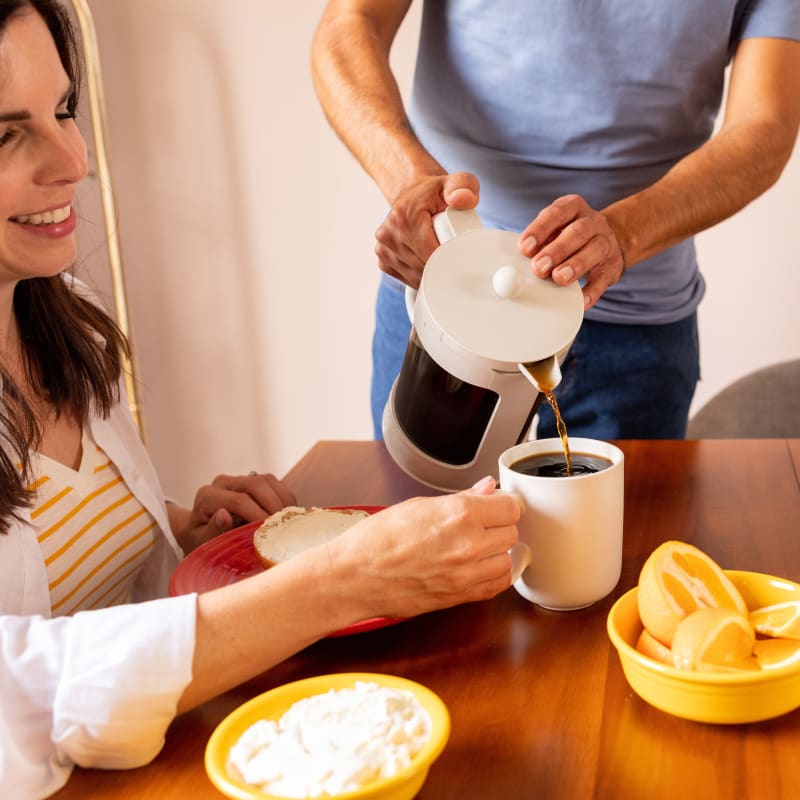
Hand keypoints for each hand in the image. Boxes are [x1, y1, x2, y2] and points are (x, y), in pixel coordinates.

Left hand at [178, 472, 295, 550]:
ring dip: (282, 500)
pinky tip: (287, 515)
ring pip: (267, 480)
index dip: (257, 515)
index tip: (270, 533)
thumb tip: (224, 515)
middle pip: (255, 484)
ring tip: (287, 522)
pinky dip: (285, 498)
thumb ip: (212, 530)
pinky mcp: (253, 480)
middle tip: (283, 526)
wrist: (202, 531)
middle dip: (273, 505)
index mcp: (207, 496)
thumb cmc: (202, 540)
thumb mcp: (202, 541)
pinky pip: (274, 483)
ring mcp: (239, 479)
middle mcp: (223, 482)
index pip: (238, 500)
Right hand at [320, 476, 520, 619]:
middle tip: (480, 523)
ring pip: (508, 560)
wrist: (354, 576)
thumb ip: (461, 498)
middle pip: (512, 532)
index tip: (497, 504)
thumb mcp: (419, 506)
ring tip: (476, 546)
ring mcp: (467, 575)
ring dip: (497, 552)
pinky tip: (478, 566)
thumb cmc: (376, 540)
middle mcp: (469, 545)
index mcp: (460, 514)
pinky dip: (493, 575)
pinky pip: (496, 586)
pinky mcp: (461, 597)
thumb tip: (486, 489)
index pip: (510, 507)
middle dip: (498, 526)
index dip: (503, 503)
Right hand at [374, 172, 479, 287]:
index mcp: (404, 217)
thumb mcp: (454, 182)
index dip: (450, 260)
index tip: (464, 258)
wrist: (411, 194)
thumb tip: (463, 200)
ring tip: (440, 254)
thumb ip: (464, 186)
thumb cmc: (434, 192)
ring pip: (416, 278)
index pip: (431, 253)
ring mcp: (383, 249)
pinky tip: (427, 260)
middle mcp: (388, 234)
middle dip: (443, 266)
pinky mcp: (383, 260)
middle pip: (424, 268)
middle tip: (455, 253)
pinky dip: (421, 276)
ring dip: (433, 273)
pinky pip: (408, 279)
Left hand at [519, 193, 624, 309]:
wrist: (606, 241)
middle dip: (557, 250)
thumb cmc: (568, 237)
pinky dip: (591, 290)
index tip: (524, 248)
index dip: (540, 229)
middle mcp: (593, 222)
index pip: (557, 213)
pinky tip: (580, 300)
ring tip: (559, 278)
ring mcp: (606, 243)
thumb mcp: (554, 231)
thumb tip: (515, 265)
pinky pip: (603, 278)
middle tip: (539, 268)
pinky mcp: (613, 266)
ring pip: (594, 251)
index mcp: (573, 208)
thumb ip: (537, 244)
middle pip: (577, 232)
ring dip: (575, 265)